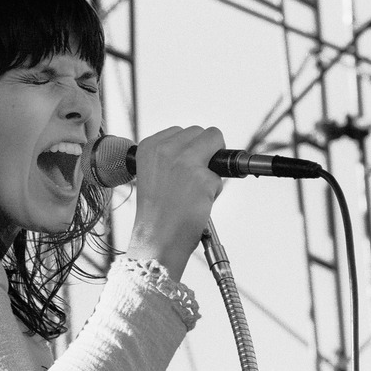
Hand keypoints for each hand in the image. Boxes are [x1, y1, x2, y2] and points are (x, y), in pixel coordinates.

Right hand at [125, 126, 224, 280]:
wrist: (157, 240)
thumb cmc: (158, 212)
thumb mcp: (154, 173)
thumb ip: (171, 155)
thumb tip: (205, 144)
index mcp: (148, 146)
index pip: (181, 131)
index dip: (188, 149)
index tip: (182, 169)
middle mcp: (164, 149)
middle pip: (201, 132)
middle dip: (204, 153)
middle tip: (192, 180)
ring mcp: (184, 161)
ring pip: (216, 141)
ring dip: (213, 165)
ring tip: (195, 189)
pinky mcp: (203, 177)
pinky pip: (222, 175)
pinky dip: (215, 190)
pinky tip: (199, 202)